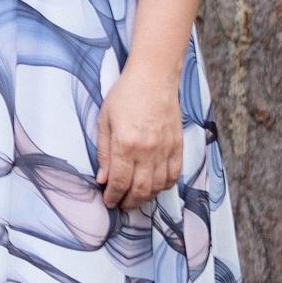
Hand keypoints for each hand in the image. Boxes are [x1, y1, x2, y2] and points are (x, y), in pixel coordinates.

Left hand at [96, 67, 182, 210]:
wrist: (154, 77)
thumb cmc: (126, 94)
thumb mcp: (105, 120)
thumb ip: (104, 152)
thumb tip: (102, 179)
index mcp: (126, 144)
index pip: (119, 182)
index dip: (113, 197)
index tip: (108, 202)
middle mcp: (148, 151)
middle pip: (140, 190)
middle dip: (129, 202)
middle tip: (121, 205)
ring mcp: (166, 150)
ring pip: (158, 187)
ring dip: (146, 197)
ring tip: (136, 198)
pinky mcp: (178, 146)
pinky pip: (174, 175)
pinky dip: (165, 186)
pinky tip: (156, 187)